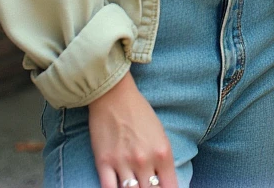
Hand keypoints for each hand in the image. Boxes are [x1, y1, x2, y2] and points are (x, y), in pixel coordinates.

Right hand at [88, 73, 176, 187]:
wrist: (114, 95)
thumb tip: (163, 181)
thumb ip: (162, 159)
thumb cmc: (139, 112)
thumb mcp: (160, 133)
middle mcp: (144, 160)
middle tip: (148, 187)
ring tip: (136, 187)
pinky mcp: (104, 163)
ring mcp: (123, 163)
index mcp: (162, 152)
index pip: (170, 187)